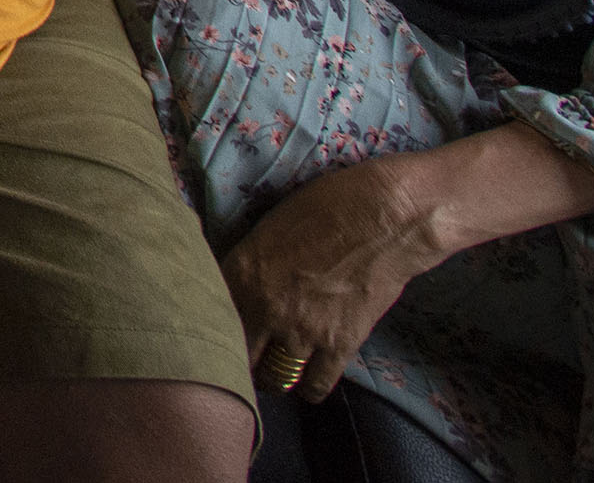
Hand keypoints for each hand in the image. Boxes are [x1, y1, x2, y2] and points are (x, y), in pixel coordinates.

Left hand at [219, 157, 443, 405]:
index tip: (219, 328)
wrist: (383, 219)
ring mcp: (301, 331)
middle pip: (237, 354)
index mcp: (242, 271)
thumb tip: (238, 282)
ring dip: (273, 375)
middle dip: (239, 358)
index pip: (210, 313)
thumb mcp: (270, 226)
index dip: (214, 322)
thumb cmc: (326, 206)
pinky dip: (309, 388)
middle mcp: (264, 308)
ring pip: (274, 377)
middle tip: (245, 357)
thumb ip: (250, 262)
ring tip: (275, 372)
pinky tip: (306, 383)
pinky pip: (315, 385)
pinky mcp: (338, 346)